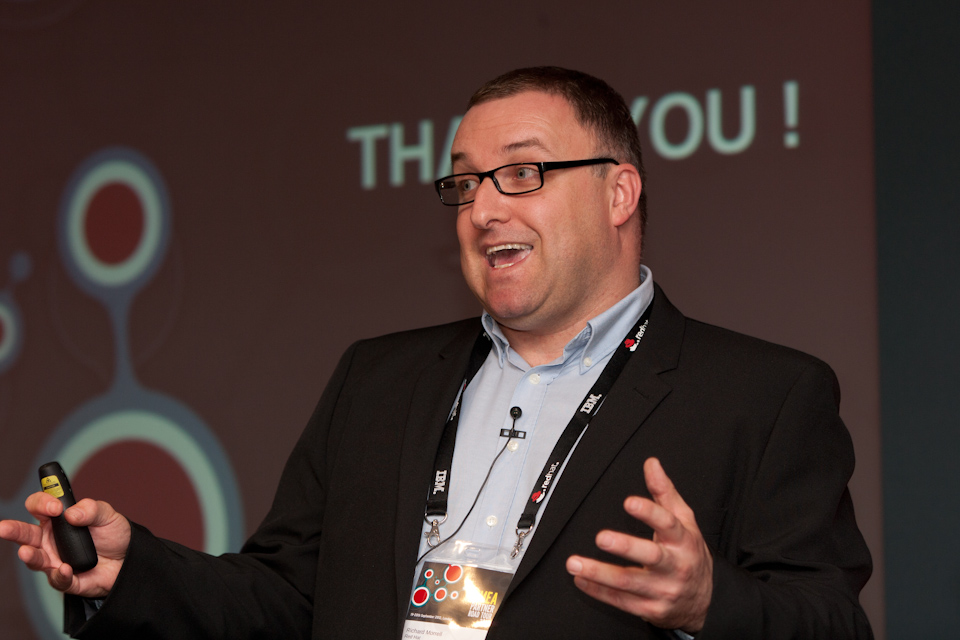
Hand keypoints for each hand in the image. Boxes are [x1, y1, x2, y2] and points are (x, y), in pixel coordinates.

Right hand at [0, 491, 130, 597]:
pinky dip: (60, 575)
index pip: (39, 507)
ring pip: (35, 559)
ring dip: (29, 556)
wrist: (129, 560)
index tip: (56, 507)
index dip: (43, 504)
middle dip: (13, 530)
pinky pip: (58, 579)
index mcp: (57, 520)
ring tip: (26, 552)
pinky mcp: (66, 579)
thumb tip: (72, 513)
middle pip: (25, 534)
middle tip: (3, 527)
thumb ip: (92, 509)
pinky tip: (66, 569)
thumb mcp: (107, 515)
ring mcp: (55, 561)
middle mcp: (49, 541)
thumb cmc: (113, 534)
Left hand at [565, 457, 712, 632]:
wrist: (704, 600)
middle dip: (624, 546)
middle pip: (650, 556)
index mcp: (683, 541)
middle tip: (600, 537)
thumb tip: (651, 464)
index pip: (668, 524)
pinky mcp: (651, 609)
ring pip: (629, 582)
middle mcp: (675, 566)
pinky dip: (598, 591)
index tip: (629, 502)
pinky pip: (621, 601)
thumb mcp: (685, 521)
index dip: (649, 512)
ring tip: (575, 562)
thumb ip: (665, 492)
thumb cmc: (689, 554)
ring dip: (599, 573)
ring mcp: (663, 590)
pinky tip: (581, 579)